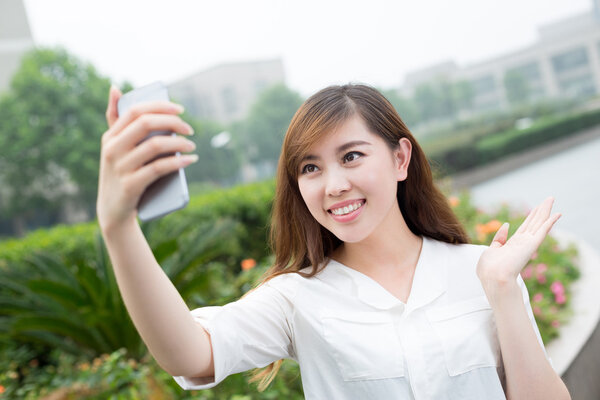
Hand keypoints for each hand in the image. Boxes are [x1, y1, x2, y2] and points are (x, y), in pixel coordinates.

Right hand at [96, 85, 196, 231]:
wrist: (113, 211)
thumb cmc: (120, 173)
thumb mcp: (114, 146)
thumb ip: (115, 119)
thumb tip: (115, 87)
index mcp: (110, 136)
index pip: (136, 111)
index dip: (161, 106)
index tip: (181, 110)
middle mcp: (112, 149)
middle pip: (146, 124)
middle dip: (173, 122)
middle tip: (190, 130)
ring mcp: (120, 167)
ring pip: (155, 145)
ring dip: (179, 143)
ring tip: (192, 145)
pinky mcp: (131, 185)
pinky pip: (159, 168)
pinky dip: (178, 162)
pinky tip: (190, 160)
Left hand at [476, 197, 560, 286]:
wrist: (493, 277)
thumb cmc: (489, 269)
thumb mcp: (491, 250)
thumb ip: (499, 238)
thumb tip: (506, 225)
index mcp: (513, 245)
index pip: (525, 227)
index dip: (530, 217)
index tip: (535, 208)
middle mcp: (523, 243)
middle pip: (534, 222)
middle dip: (541, 210)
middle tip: (549, 199)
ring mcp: (528, 244)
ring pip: (539, 223)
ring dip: (546, 211)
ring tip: (551, 199)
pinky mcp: (531, 245)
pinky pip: (543, 230)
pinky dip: (550, 222)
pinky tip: (558, 214)